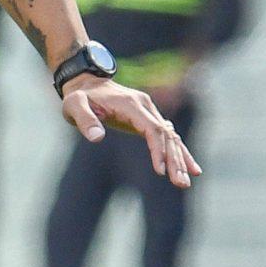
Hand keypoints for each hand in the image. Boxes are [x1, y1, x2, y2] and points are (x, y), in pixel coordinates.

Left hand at [61, 78, 199, 187]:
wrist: (86, 83)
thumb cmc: (79, 97)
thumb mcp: (74, 105)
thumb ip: (85, 120)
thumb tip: (97, 138)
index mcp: (131, 104)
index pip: (152, 128)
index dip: (158, 149)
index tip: (161, 171)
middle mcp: (145, 106)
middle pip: (166, 135)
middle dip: (175, 160)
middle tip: (181, 184)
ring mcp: (149, 111)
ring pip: (170, 137)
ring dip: (180, 159)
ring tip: (186, 182)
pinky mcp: (148, 118)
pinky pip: (167, 136)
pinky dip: (179, 151)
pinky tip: (191, 167)